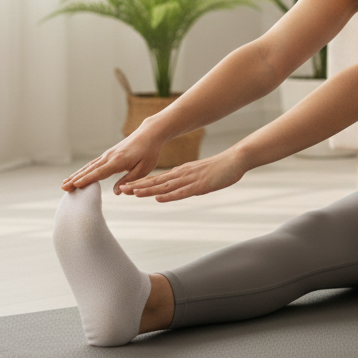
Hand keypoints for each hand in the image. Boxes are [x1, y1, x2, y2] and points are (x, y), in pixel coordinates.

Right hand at [61, 124, 164, 193]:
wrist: (149, 133)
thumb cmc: (149, 152)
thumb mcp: (144, 168)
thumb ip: (129, 180)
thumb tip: (116, 192)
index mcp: (118, 161)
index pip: (100, 172)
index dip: (87, 179)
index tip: (75, 185)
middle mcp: (110, 157)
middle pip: (90, 169)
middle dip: (76, 179)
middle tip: (63, 188)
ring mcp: (108, 155)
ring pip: (89, 166)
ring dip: (76, 175)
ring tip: (64, 184)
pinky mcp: (108, 154)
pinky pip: (93, 164)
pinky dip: (83, 171)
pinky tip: (77, 176)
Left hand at [118, 147, 247, 201]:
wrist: (235, 159)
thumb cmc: (220, 168)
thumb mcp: (199, 176)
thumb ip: (188, 183)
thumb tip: (180, 191)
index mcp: (182, 172)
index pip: (158, 179)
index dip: (142, 184)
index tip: (127, 187)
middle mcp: (183, 174)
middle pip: (157, 182)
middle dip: (139, 186)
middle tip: (121, 190)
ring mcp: (191, 179)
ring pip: (166, 186)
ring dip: (149, 190)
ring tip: (133, 193)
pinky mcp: (200, 185)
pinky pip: (182, 192)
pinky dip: (169, 196)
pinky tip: (159, 198)